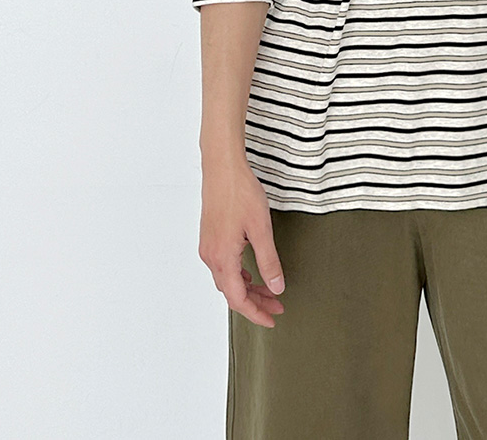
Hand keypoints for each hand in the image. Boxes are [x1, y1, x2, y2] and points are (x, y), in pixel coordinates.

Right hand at [199, 160, 285, 328]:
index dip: (256, 313)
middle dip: (255, 302)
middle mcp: (211, 256)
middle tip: (277, 305)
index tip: (272, 320)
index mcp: (223, 258)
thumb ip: (269, 261)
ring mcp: (208, 247)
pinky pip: (223, 266)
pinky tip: (251, 272)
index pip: (238, 299)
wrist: (222, 167)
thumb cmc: (240, 192)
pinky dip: (239, 275)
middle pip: (232, 292)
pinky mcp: (210, 237)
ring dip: (248, 288)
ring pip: (227, 280)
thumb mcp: (261, 229)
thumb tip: (277, 287)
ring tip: (269, 290)